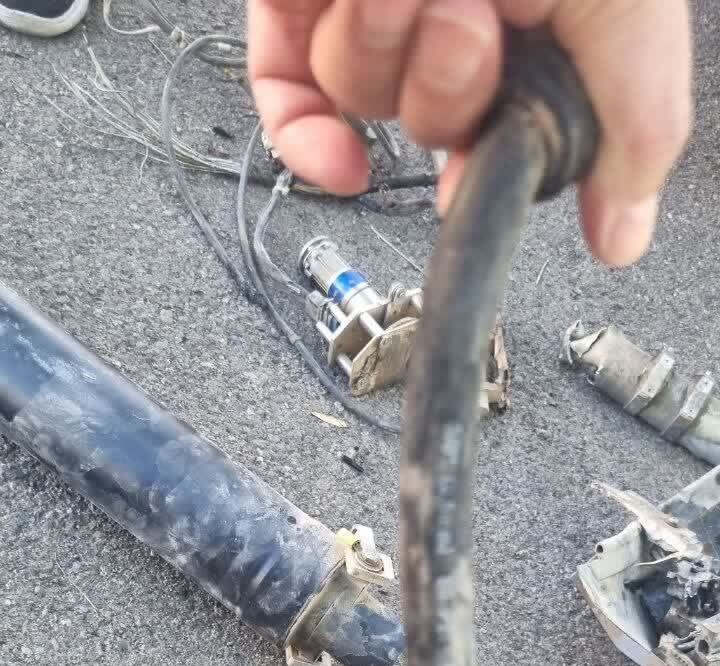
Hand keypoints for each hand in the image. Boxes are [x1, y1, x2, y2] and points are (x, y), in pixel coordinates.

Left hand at [248, 1, 691, 265]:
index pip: (517, 133)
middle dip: (448, 80)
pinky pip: (292, 107)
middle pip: (440, 123)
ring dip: (383, 48)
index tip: (493, 182)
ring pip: (367, 98)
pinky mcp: (298, 9)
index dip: (501, 171)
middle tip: (463, 9)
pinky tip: (339, 158)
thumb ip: (638, 116)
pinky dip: (308, 139)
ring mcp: (371, 15)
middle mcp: (453, 19)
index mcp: (533, 22)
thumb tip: (627, 236)